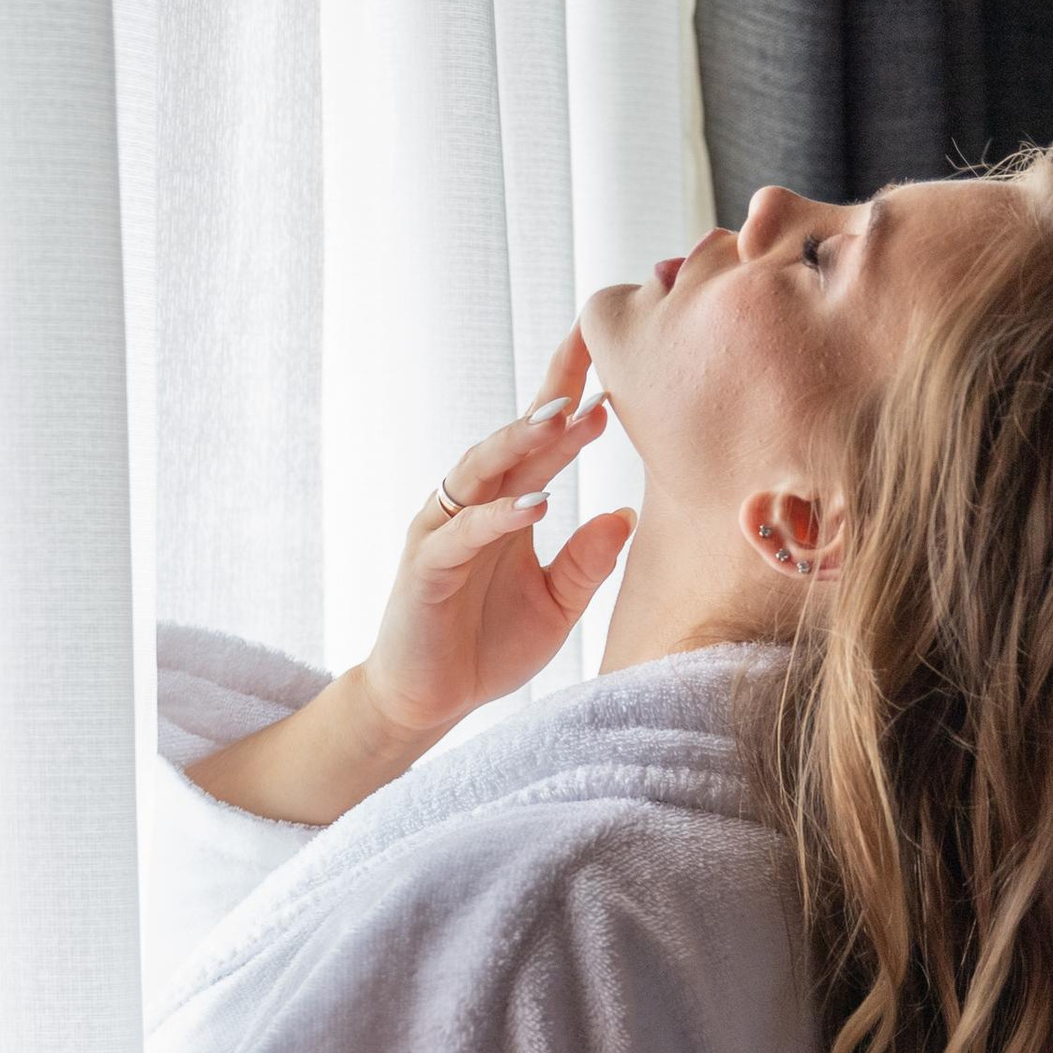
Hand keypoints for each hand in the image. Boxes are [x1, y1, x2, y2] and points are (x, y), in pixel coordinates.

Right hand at [358, 323, 632, 753]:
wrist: (429, 702)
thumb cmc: (488, 647)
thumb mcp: (557, 606)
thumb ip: (587, 562)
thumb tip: (626, 514)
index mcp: (509, 506)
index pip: (542, 439)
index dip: (569, 392)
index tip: (607, 350)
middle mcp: (475, 506)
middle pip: (514, 438)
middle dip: (554, 400)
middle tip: (597, 366)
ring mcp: (446, 531)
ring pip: (482, 469)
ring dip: (523, 441)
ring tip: (564, 417)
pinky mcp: (427, 566)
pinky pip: (465, 531)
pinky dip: (500, 515)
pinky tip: (537, 502)